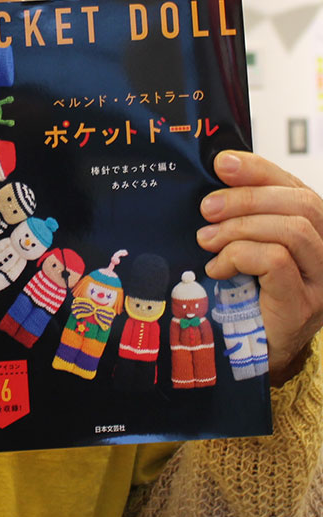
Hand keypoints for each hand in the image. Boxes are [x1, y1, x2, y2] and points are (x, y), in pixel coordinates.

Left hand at [198, 150, 322, 384]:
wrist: (242, 353)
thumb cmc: (238, 294)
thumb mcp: (238, 243)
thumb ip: (239, 214)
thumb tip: (216, 173)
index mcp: (311, 232)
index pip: (296, 187)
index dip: (260, 169)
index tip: (222, 163)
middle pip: (301, 204)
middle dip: (246, 198)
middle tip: (205, 209)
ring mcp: (320, 283)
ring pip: (292, 231)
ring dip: (238, 228)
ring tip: (206, 241)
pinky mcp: (303, 307)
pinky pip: (277, 262)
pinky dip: (239, 256)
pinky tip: (217, 268)